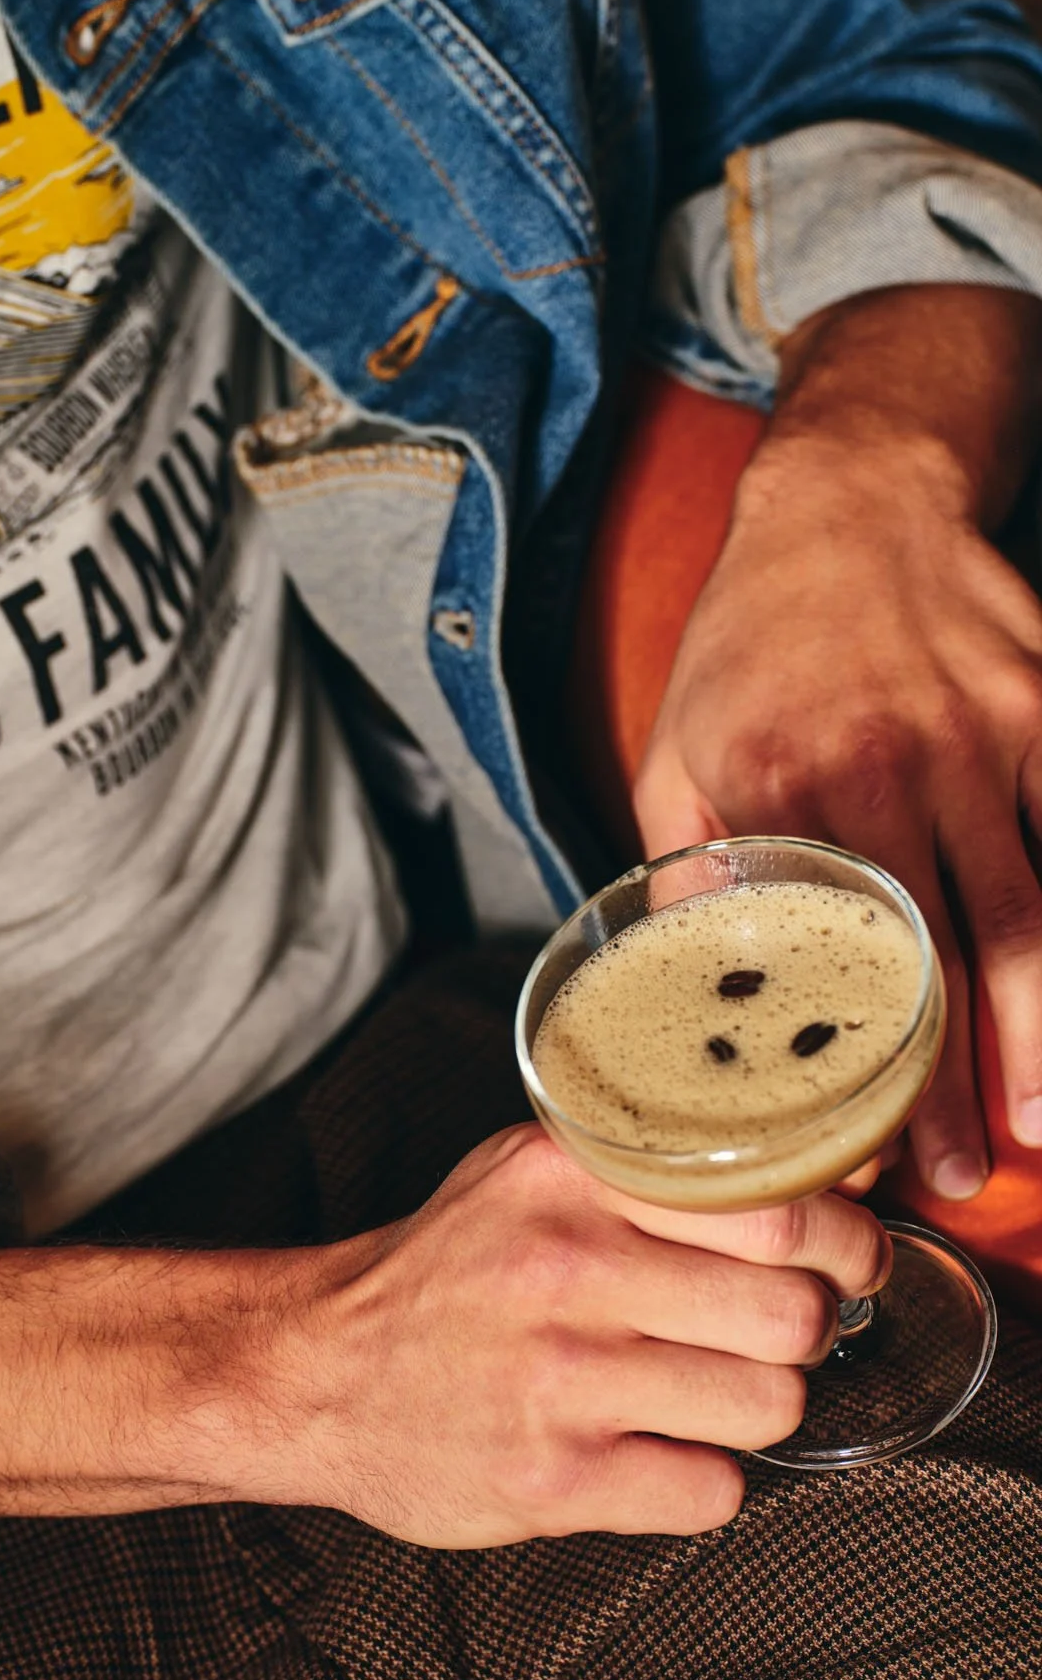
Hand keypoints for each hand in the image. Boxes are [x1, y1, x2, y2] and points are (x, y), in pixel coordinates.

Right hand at [278, 1125, 888, 1546]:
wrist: (311, 1372)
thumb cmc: (443, 1274)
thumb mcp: (527, 1176)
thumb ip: (650, 1172)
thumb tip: (826, 1187)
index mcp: (568, 1182)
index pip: (777, 1214)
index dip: (844, 1246)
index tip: (846, 1261)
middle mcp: (565, 1272)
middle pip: (794, 1316)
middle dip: (804, 1333)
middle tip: (771, 1334)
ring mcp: (559, 1384)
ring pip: (770, 1407)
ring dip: (755, 1409)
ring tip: (700, 1394)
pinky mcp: (552, 1482)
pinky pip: (713, 1492)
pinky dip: (701, 1480)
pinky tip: (652, 1452)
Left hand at [632, 284, 1041, 1199]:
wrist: (850, 500)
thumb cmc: (748, 643)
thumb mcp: (674, 751)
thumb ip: (684, 868)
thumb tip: (690, 988)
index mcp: (789, 785)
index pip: (839, 959)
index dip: (863, 1066)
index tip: (871, 1155)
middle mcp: (896, 763)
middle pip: (954, 956)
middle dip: (969, 1084)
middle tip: (971, 1179)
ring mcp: (990, 736)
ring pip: (1039, 911)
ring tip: (1041, 1126)